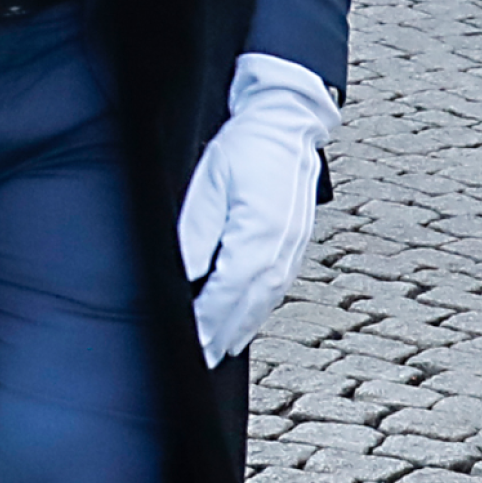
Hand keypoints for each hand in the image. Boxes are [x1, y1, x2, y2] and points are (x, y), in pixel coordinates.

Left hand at [176, 54, 339, 364]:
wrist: (285, 125)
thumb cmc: (243, 148)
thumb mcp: (208, 183)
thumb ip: (197, 231)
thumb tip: (185, 275)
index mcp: (258, 231)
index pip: (228, 288)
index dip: (208, 318)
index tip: (189, 340)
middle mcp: (281, 245)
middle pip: (250, 302)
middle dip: (224, 332)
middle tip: (202, 358)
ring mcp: (293, 246)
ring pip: (267, 297)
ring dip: (243, 325)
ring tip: (220, 348)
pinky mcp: (296, 242)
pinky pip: (277, 285)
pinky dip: (259, 306)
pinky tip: (245, 318)